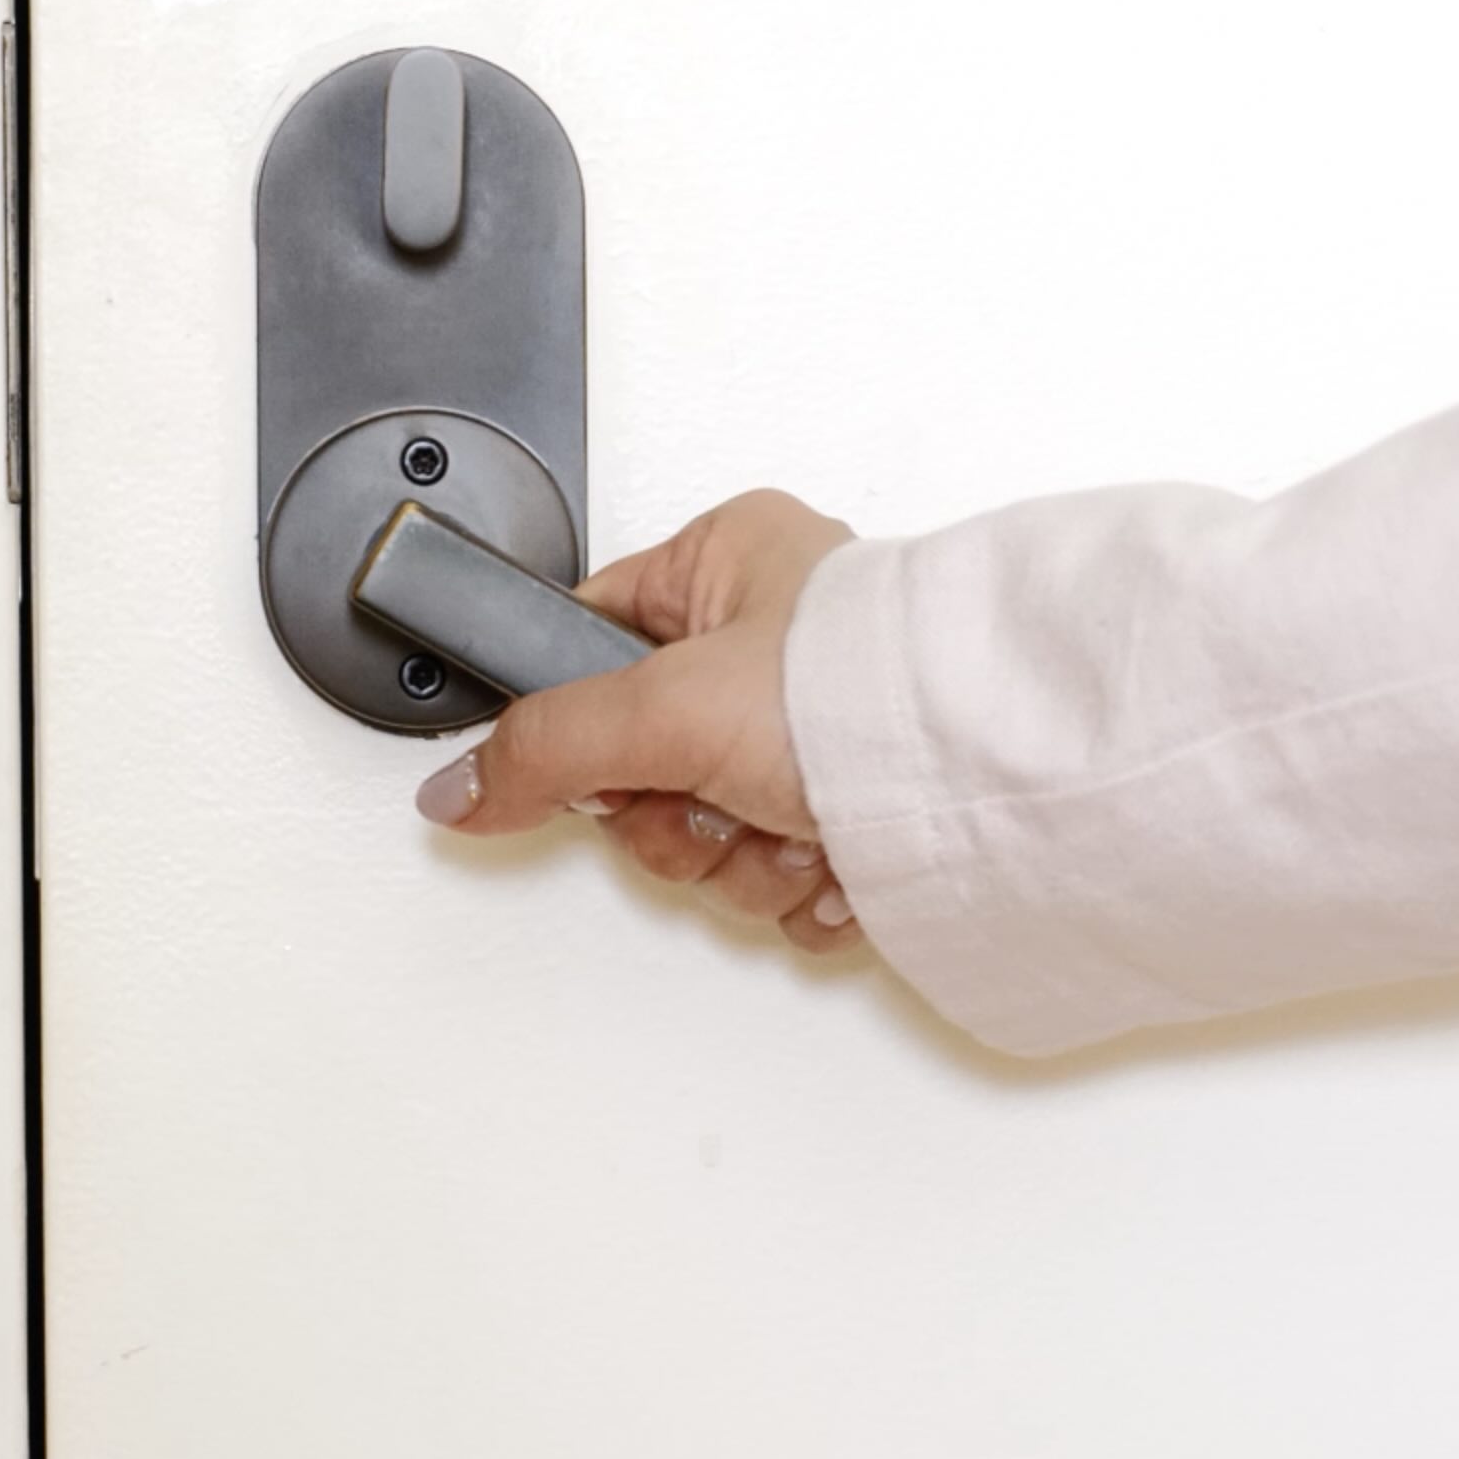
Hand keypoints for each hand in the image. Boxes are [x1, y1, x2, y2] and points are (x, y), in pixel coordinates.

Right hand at [413, 489, 864, 953]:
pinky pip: (782, 880)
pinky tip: (840, 864)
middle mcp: (774, 645)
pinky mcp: (859, 817)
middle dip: (683, 819)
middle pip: (647, 767)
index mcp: (729, 567)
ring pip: (713, 839)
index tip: (609, 766)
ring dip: (746, 863)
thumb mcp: (670, 706)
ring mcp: (818, 737)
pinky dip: (804, 891)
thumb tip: (460, 789)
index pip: (594, 639)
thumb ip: (547, 748)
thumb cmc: (868, 692)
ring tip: (800, 828)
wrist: (998, 783)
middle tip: (721, 800)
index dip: (585, 722)